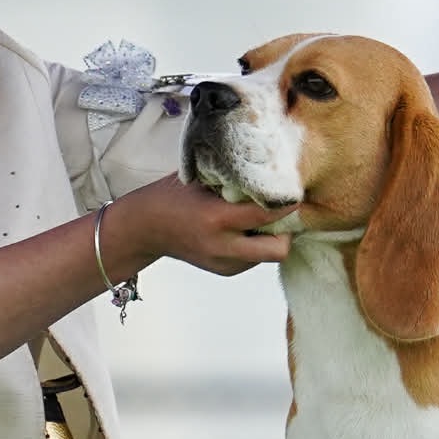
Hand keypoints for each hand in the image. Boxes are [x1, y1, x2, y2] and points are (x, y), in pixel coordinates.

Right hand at [107, 176, 295, 276]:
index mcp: (217, 218)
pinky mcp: (224, 271)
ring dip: (269, 237)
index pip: (266, 214)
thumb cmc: (172, 196)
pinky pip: (253, 259)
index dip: (286, 203)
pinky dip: (254, 244)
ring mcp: (224, 263)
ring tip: (255, 218)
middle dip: (287, 232)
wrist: (144, 228)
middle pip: (278, 250)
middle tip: (281, 213)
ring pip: (267, 255)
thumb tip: (269, 167)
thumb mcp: (201, 178)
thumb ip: (233, 178)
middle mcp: (223, 246)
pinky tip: (239, 229)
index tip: (294, 191)